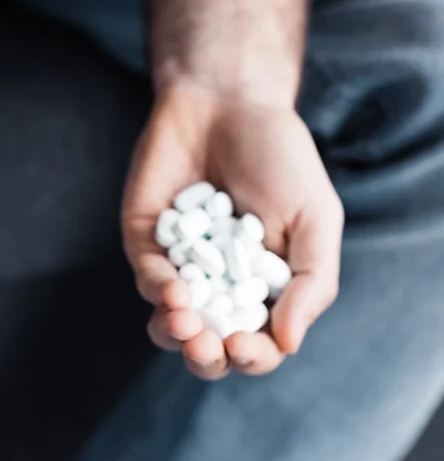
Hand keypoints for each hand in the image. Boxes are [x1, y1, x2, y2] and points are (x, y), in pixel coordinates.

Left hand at [121, 81, 343, 379]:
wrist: (230, 103)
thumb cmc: (280, 159)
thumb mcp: (315, 219)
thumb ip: (311, 283)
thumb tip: (288, 343)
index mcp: (264, 291)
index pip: (256, 345)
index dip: (252, 357)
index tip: (246, 347)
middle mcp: (219, 287)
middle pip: (206, 347)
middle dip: (205, 358)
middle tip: (209, 346)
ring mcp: (179, 267)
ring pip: (166, 324)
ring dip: (174, 332)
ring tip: (186, 319)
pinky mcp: (145, 242)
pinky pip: (147, 276)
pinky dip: (158, 288)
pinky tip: (173, 287)